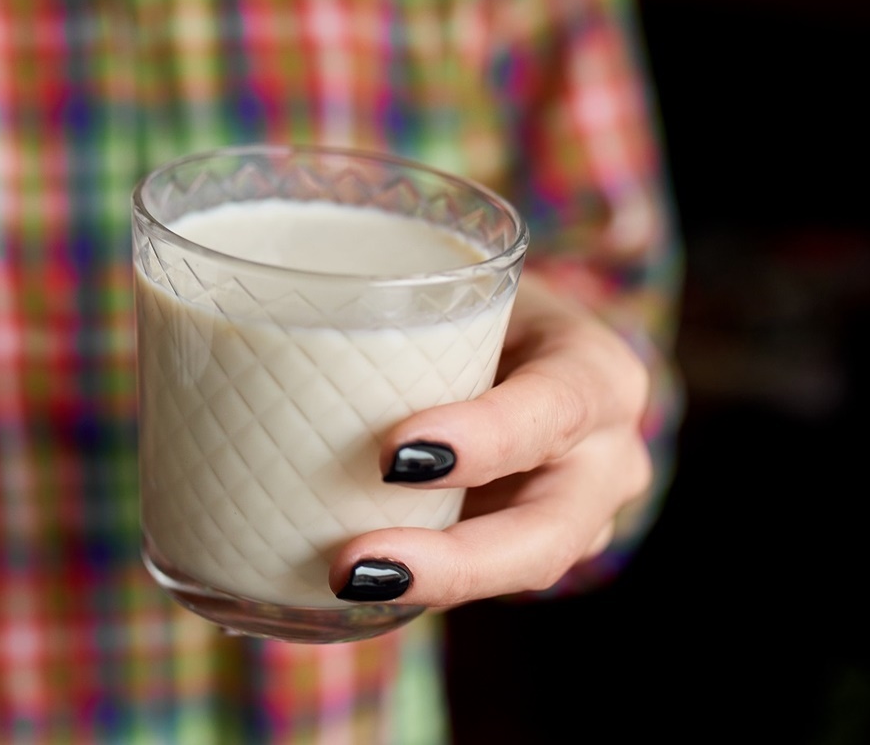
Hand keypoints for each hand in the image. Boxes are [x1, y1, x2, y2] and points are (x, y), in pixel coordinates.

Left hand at [328, 273, 654, 606]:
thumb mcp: (460, 287)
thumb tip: (264, 319)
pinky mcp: (533, 551)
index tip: (392, 455)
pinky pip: (480, 577)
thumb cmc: (476, 303)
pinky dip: (419, 580)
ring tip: (346, 578)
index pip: (553, 409)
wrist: (518, 343)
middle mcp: (605, 459)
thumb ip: (402, 311)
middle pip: (546, 534)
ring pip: (517, 572)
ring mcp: (579, 520)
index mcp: (595, 377)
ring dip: (430, 582)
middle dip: (453, 560)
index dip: (484, 438)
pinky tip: (354, 582)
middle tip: (354, 564)